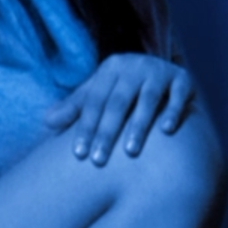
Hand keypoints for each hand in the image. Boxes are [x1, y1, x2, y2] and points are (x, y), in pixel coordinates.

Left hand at [44, 53, 195, 164]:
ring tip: (130, 152)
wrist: (161, 72)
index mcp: (109, 69)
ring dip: (138, 125)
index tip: (78, 155)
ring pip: (147, 99)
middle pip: (117, 102)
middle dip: (107, 132)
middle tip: (98, 161)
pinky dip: (173, 111)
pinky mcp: (182, 78)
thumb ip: (75, 108)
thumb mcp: (98, 93)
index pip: (94, 101)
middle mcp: (133, 66)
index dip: (85, 127)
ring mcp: (158, 71)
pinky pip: (178, 95)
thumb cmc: (122, 89)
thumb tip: (45, 121)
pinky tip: (167, 131)